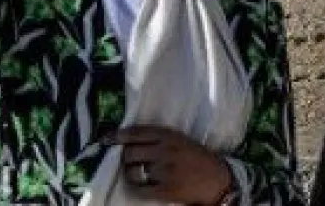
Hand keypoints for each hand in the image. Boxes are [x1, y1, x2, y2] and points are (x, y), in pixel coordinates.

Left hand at [110, 126, 233, 204]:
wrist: (218, 179)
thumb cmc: (197, 157)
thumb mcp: (180, 140)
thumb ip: (158, 138)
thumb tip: (129, 141)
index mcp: (169, 135)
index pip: (136, 132)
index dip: (118, 136)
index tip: (106, 139)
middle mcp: (166, 151)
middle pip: (130, 153)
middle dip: (124, 158)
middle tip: (127, 161)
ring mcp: (165, 171)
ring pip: (133, 171)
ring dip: (128, 173)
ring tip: (131, 173)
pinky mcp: (166, 190)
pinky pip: (139, 190)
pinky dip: (132, 188)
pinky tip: (133, 186)